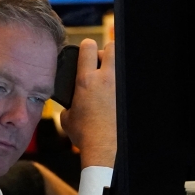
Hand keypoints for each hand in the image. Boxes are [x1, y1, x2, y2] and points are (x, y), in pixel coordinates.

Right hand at [59, 39, 116, 169]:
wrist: (104, 148)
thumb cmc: (85, 135)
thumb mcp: (67, 119)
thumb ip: (67, 105)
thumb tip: (69, 106)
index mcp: (86, 81)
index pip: (88, 47)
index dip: (87, 46)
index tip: (86, 51)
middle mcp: (105, 79)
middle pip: (112, 47)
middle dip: (106, 52)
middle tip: (101, 64)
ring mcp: (120, 86)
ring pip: (121, 63)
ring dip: (115, 67)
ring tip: (109, 80)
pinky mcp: (127, 96)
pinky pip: (126, 82)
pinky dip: (121, 85)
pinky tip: (116, 96)